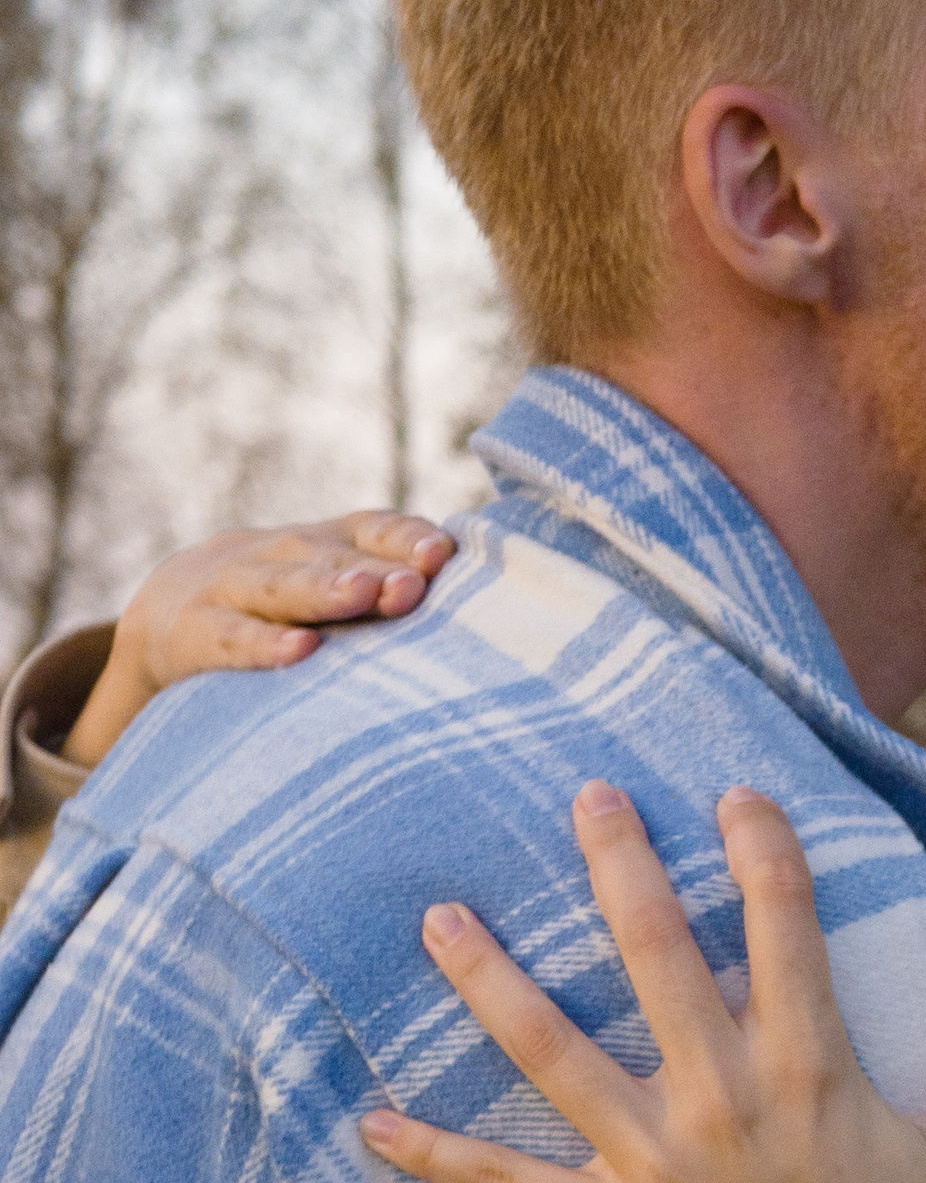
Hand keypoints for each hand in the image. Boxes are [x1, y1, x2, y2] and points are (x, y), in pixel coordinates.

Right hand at [67, 512, 456, 764]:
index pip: (371, 529)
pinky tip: (299, 653)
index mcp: (324, 546)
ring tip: (361, 595)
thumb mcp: (329, 592)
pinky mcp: (193, 634)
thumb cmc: (286, 614)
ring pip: (280, 587)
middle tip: (414, 583)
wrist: (168, 619)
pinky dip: (263, 645)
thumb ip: (391, 594)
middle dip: (375, 568)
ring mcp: (231, 590)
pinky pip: (231, 639)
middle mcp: (281, 557)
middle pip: (330, 556)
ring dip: (323, 590)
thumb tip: (499, 616)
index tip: (444, 555)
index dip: (405, 538)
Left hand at [359, 782, 925, 1182]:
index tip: (737, 795)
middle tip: (588, 796)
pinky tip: (374, 1123)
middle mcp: (725, 1102)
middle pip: (655, 954)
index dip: (762, 849)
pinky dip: (439, 1156)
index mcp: (815, 1072)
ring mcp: (657, 1165)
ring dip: (490, 979)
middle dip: (620, 863)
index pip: (784, 927)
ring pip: (553, 1049)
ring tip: (440, 917)